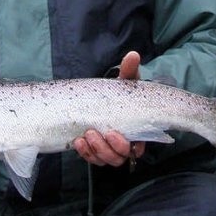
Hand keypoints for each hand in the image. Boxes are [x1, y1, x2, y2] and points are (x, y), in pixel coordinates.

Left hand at [73, 51, 145, 166]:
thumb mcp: (125, 81)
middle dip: (106, 148)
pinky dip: (85, 153)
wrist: (102, 97)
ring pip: (105, 160)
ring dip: (95, 151)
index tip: (114, 134)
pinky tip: (78, 142)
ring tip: (84, 136)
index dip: (128, 147)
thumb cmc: (119, 91)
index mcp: (136, 131)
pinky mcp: (94, 150)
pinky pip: (91, 158)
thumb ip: (130, 70)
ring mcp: (108, 148)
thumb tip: (133, 55)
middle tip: (94, 132)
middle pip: (118, 157)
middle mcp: (124, 143)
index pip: (137, 149)